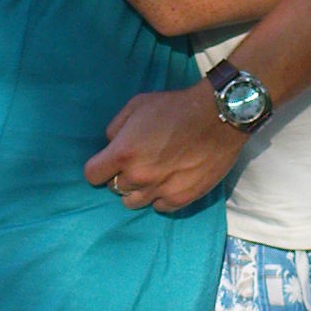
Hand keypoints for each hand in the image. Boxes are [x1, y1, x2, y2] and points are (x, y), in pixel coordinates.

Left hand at [85, 82, 246, 212]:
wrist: (218, 117)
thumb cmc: (176, 107)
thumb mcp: (137, 105)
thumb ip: (116, 128)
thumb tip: (111, 145)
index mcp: (124, 153)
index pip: (92, 175)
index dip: (98, 168)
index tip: (107, 162)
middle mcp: (138, 176)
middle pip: (114, 188)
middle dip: (122, 175)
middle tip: (138, 161)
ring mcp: (160, 190)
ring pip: (133, 202)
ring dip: (138, 189)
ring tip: (152, 174)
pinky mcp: (181, 198)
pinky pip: (159, 206)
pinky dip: (160, 196)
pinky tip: (169, 181)